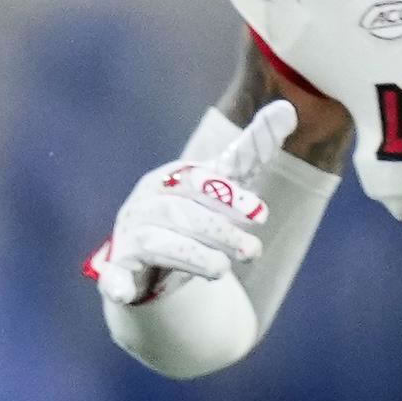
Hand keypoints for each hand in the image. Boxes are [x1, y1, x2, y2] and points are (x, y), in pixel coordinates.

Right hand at [88, 100, 297, 304]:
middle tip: (254, 251)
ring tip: (223, 269)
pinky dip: (116, 283)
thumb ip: (249, 152)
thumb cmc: (189, 218)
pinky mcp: (117, 268)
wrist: (148, 261)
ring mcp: (129, 234)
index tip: (261, 214)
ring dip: (192, 255)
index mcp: (169, 179)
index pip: (197, 180)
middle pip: (181, 212)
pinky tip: (123, 293)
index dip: (228, 197)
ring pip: (158, 242)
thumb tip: (288, 108)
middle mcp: (144, 203)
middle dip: (220, 231)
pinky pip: (113, 275)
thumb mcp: (218, 188)